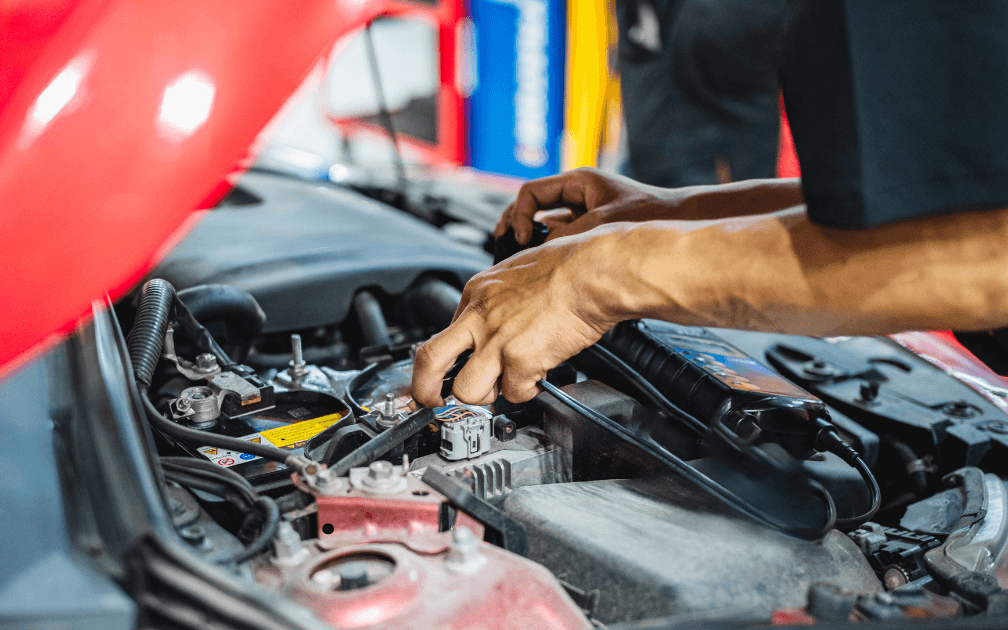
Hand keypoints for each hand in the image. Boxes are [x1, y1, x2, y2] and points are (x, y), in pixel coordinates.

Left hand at [410, 228, 628, 406]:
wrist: (594, 270)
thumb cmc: (569, 266)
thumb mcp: (516, 273)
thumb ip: (499, 301)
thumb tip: (497, 323)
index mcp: (477, 293)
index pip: (445, 334)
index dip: (452, 358)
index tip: (453, 370)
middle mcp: (480, 317)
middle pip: (430, 361)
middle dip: (425, 389)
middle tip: (432, 401)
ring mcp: (498, 340)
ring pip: (467, 390)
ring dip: (486, 396)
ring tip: (506, 385)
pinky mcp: (521, 359)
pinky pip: (514, 394)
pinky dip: (527, 392)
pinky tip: (538, 377)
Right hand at [495, 167, 683, 244]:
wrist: (679, 222)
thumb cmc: (649, 214)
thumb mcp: (600, 224)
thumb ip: (566, 236)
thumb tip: (537, 252)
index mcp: (578, 181)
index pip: (531, 192)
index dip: (518, 213)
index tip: (519, 236)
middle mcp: (578, 194)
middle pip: (533, 205)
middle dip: (515, 222)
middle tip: (502, 241)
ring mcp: (583, 212)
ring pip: (545, 223)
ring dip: (532, 237)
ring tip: (517, 254)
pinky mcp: (591, 230)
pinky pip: (561, 237)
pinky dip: (549, 247)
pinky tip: (543, 262)